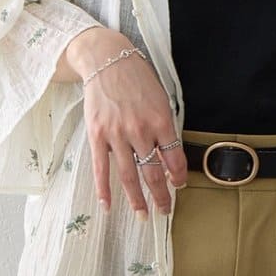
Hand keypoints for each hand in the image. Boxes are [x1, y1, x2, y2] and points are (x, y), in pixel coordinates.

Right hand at [66, 28, 188, 215]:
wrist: (106, 60)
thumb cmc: (137, 79)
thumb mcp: (161, 99)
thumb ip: (165, 129)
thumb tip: (169, 159)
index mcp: (161, 121)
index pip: (174, 159)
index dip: (178, 177)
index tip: (178, 186)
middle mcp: (140, 130)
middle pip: (153, 173)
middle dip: (161, 196)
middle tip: (165, 211)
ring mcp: (116, 134)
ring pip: (129, 175)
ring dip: (137, 200)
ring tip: (144, 215)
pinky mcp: (96, 135)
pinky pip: (101, 168)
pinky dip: (104, 190)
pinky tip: (107, 206)